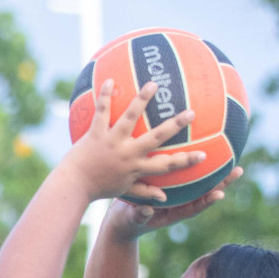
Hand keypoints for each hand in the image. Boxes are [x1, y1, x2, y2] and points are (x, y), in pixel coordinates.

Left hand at [61, 80, 205, 203]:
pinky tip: (109, 80)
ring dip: (142, 100)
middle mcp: (127, 153)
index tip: (205, 154)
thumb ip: (145, 192)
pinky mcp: (95, 134)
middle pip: (156, 137)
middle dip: (175, 125)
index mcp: (136, 168)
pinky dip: (105, 96)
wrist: (73, 185)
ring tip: (154, 84)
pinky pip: (101, 112)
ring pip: (130, 117)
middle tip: (191, 113)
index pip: (166, 165)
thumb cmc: (100, 187)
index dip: (186, 161)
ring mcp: (111, 142)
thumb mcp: (124, 191)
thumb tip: (165, 198)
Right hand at [104, 166, 245, 242]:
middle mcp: (180, 203)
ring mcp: (178, 194)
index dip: (206, 202)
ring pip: (200, 181)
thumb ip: (139, 216)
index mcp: (172, 213)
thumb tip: (147, 210)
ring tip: (232, 156)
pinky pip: (186, 172)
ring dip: (216, 170)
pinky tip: (202, 141)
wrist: (122, 219)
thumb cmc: (126, 220)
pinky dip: (194, 160)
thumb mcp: (130, 219)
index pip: (193, 208)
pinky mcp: (173, 185)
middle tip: (237, 170)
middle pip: (203, 192)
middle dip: (221, 183)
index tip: (220, 194)